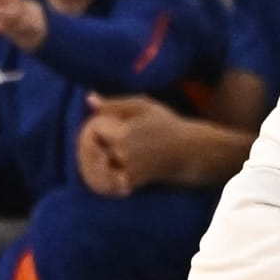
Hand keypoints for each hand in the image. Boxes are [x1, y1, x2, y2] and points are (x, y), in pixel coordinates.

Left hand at [74, 93, 189, 194]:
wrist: (190, 151)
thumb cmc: (167, 125)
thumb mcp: (143, 107)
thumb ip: (114, 104)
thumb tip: (89, 98)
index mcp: (121, 133)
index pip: (91, 133)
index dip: (94, 131)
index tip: (102, 130)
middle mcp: (123, 153)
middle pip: (95, 152)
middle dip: (98, 148)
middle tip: (106, 145)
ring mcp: (129, 169)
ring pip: (103, 167)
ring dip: (104, 162)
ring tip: (117, 155)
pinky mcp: (135, 181)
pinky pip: (113, 180)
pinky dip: (114, 175)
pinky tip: (125, 167)